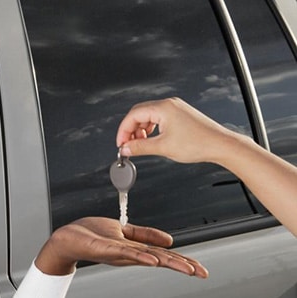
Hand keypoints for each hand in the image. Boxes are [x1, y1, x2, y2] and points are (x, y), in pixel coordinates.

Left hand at [35, 217, 208, 277]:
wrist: (68, 237)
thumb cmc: (91, 234)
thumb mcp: (124, 231)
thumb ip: (146, 234)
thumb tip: (170, 240)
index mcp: (136, 250)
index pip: (164, 256)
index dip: (183, 261)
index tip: (201, 270)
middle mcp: (130, 254)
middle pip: (161, 259)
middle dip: (182, 265)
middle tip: (201, 273)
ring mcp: (119, 253)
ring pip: (148, 257)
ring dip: (168, 263)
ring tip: (187, 268)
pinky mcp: (107, 248)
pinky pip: (126, 252)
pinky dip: (140, 256)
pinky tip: (153, 260)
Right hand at [115, 97, 240, 164]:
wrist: (220, 145)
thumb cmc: (199, 143)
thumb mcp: (163, 147)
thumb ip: (140, 147)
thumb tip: (126, 148)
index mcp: (163, 108)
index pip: (133, 115)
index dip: (124, 130)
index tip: (121, 143)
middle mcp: (169, 105)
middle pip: (139, 114)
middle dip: (131, 130)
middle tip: (127, 145)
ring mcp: (176, 109)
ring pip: (149, 116)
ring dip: (141, 130)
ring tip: (140, 144)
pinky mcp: (180, 115)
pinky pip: (159, 119)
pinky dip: (151, 129)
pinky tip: (152, 140)